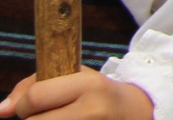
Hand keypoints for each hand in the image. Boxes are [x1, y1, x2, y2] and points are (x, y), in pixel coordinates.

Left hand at [1, 68, 154, 118]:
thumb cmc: (100, 94)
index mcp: (90, 86)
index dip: (24, 103)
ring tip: (58, 118)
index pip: (35, 97)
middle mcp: (92, 111)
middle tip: (46, 115)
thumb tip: (2, 110)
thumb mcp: (77, 77)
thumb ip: (36, 86)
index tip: (31, 105)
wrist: (138, 113)